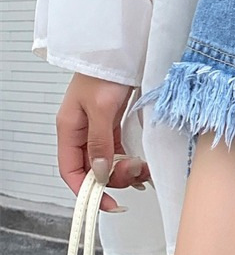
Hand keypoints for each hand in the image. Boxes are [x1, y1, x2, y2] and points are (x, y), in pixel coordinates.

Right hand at [56, 72, 151, 211]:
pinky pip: (121, 149)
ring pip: (109, 161)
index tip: (107, 204)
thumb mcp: (101, 108)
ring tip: (144, 167)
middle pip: (93, 169)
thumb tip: (98, 173)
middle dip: (114, 177)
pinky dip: (131, 158)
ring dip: (126, 169)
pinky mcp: (115, 123)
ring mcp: (100, 128)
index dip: (86, 192)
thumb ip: (99, 141)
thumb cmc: (105, 72)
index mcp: (69, 129)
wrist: (122, 50)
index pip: (71, 171)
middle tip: (137, 173)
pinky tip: (144, 162)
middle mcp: (83, 131)